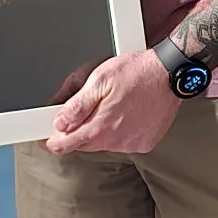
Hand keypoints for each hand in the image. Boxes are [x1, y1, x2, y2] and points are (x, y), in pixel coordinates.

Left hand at [45, 49, 178, 156]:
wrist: (171, 74)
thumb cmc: (137, 72)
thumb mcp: (99, 79)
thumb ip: (76, 105)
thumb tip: (59, 122)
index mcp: (100, 127)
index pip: (66, 145)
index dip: (52, 141)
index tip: (46, 139)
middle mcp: (116, 141)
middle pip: (84, 144)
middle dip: (78, 130)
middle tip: (82, 110)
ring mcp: (131, 144)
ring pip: (104, 143)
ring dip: (101, 129)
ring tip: (112, 104)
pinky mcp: (145, 143)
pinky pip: (123, 142)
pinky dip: (119, 131)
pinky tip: (126, 112)